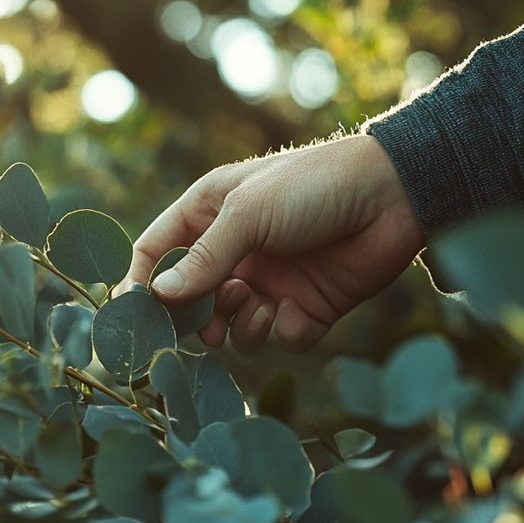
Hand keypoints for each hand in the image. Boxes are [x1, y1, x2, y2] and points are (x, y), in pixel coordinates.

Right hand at [119, 134, 422, 351]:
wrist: (393, 196)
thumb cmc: (314, 186)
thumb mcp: (249, 212)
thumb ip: (205, 257)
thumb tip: (158, 297)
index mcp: (212, 213)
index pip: (158, 251)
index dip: (140, 282)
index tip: (130, 315)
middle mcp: (237, 250)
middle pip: (192, 299)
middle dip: (195, 317)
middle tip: (205, 327)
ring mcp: (271, 280)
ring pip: (234, 326)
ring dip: (239, 325)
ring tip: (255, 304)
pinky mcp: (307, 306)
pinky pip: (278, 336)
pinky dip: (282, 331)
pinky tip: (296, 311)